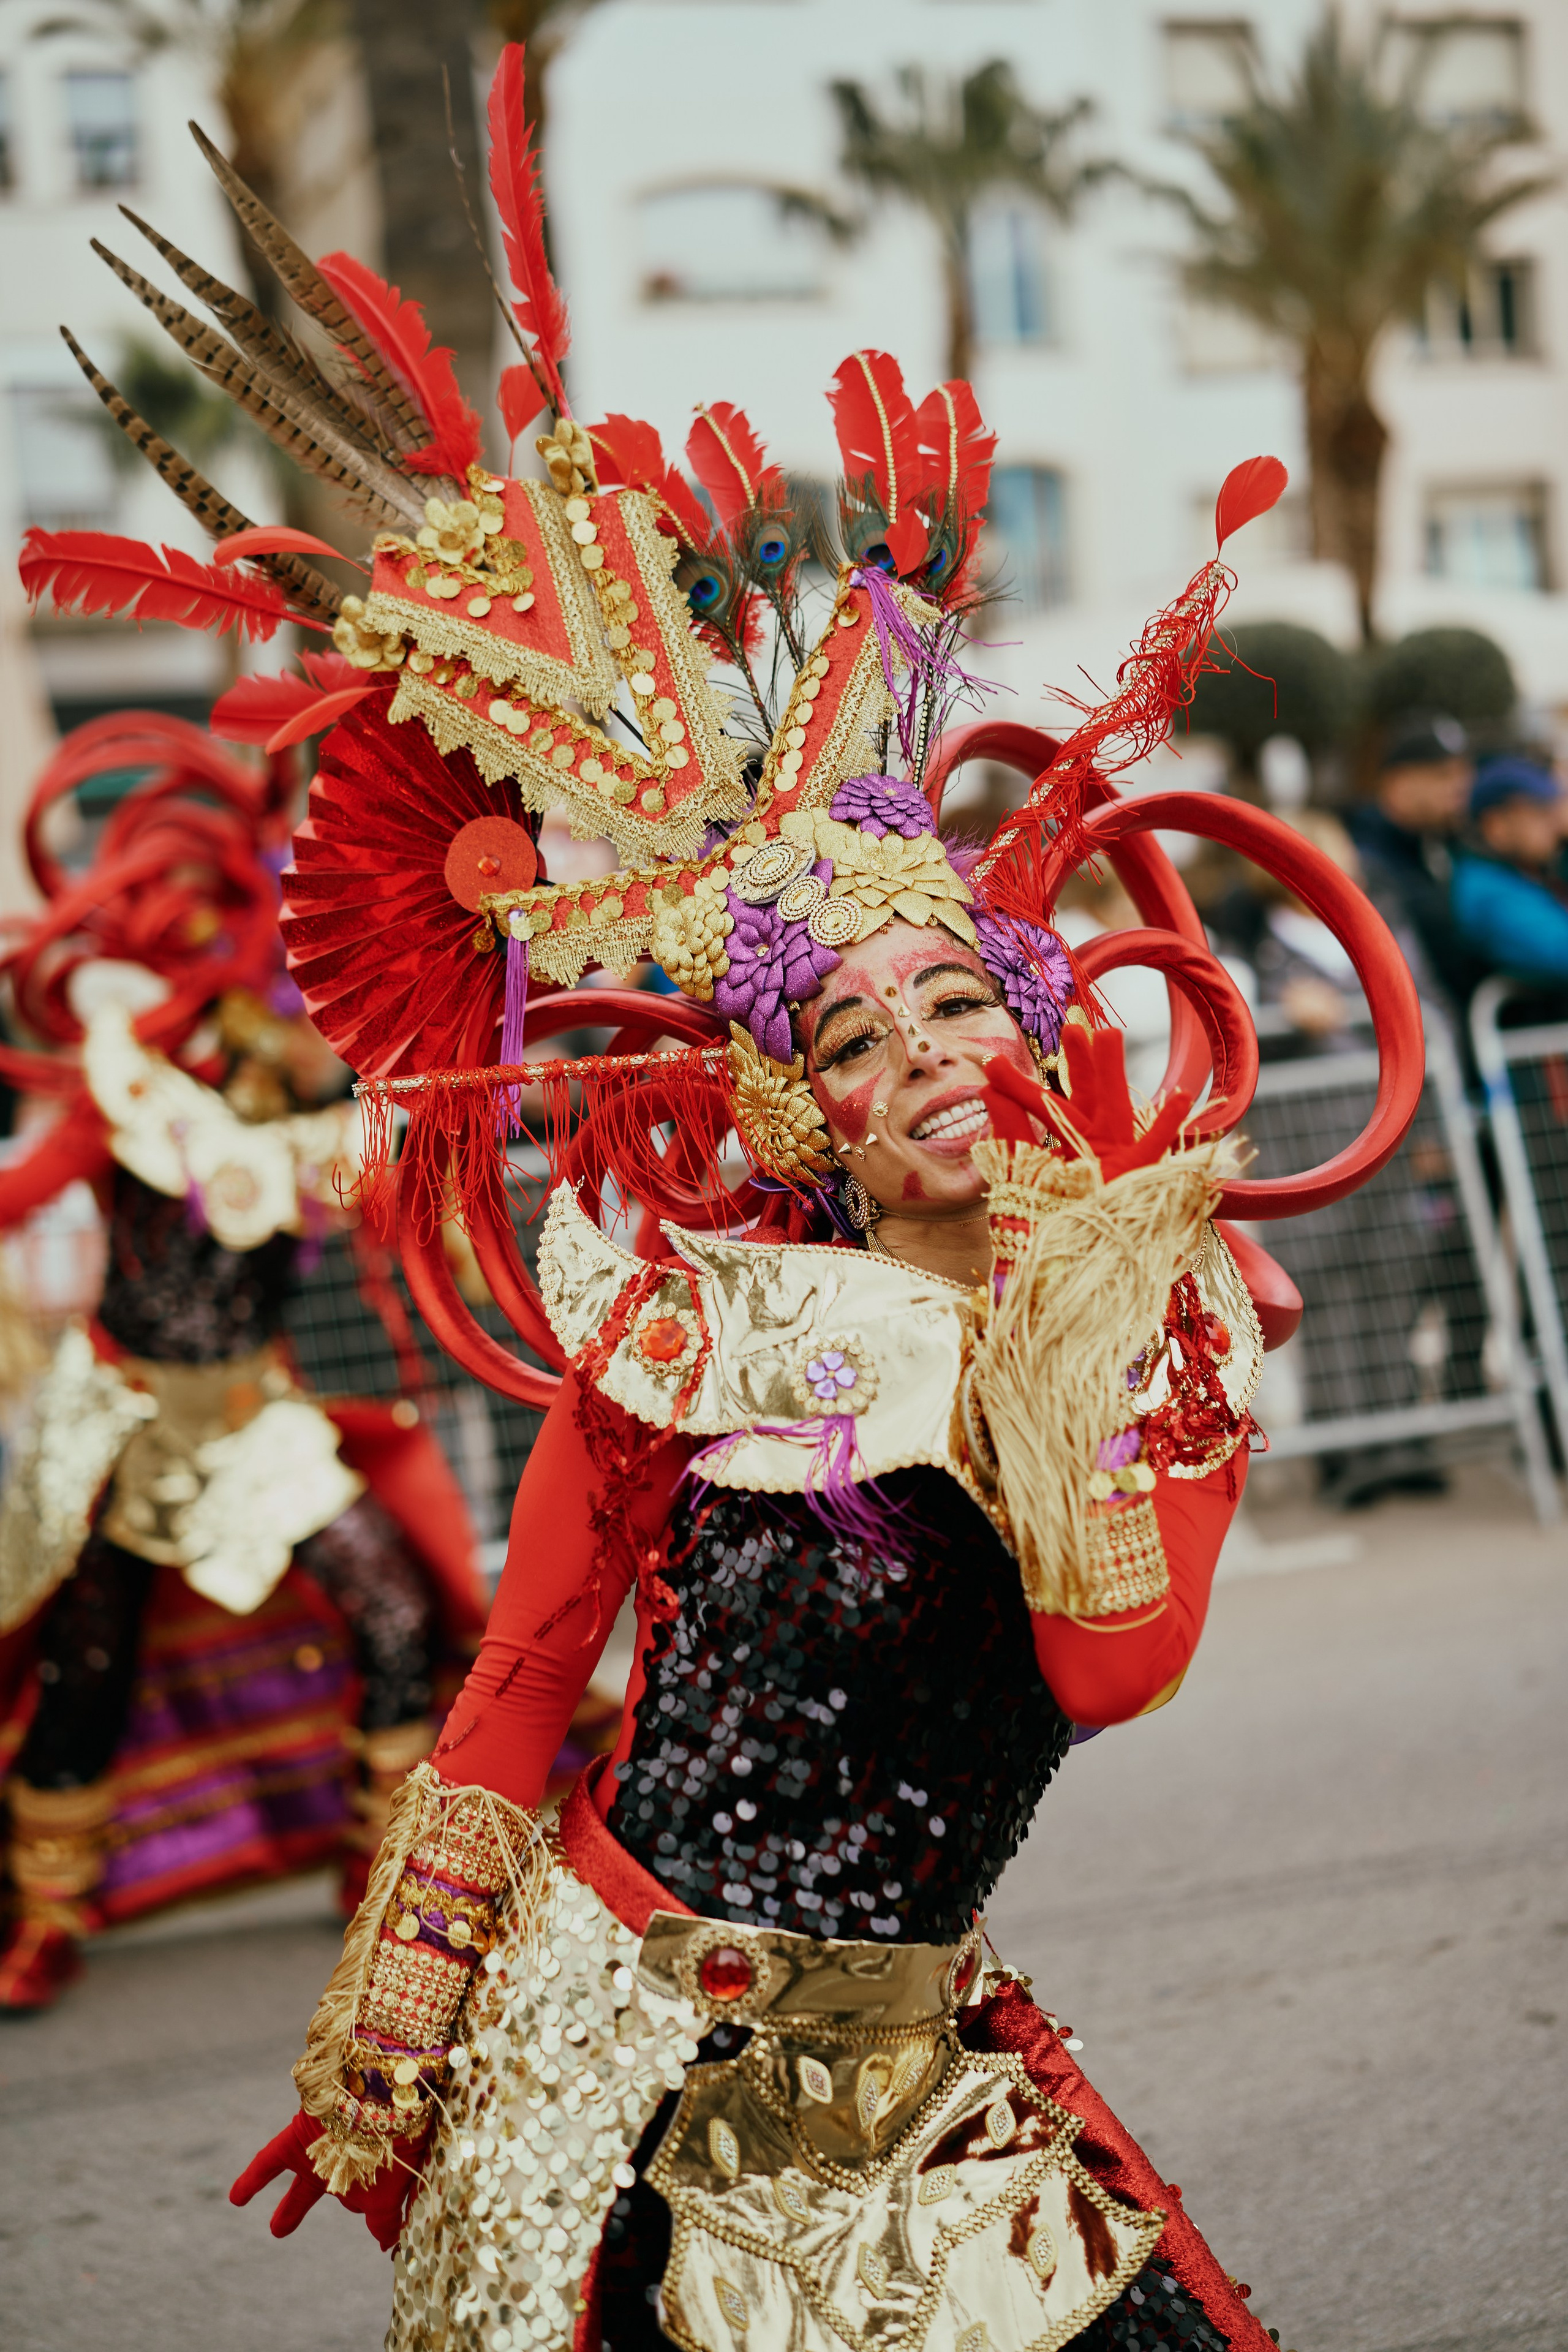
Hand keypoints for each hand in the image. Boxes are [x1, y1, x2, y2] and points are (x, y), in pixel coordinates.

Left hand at [230, 2111, 426, 2251]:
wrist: (381, 2101)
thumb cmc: (395, 2151)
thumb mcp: (391, 2195)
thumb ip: (385, 2221)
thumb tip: (388, 2245)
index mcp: (374, 2184)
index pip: (375, 2209)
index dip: (382, 2226)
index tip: (386, 2242)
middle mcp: (349, 2170)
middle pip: (345, 2196)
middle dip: (342, 2209)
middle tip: (332, 2233)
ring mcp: (322, 2156)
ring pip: (304, 2189)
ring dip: (291, 2209)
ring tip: (276, 2231)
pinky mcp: (297, 2141)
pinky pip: (268, 2161)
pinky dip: (252, 2179)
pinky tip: (235, 2199)